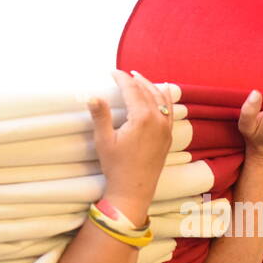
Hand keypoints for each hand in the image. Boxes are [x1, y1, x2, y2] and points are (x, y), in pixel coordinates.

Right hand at [91, 69, 175, 224]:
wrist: (133, 190)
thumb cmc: (116, 167)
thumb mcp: (104, 140)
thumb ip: (100, 116)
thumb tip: (93, 96)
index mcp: (142, 118)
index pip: (132, 90)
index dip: (122, 78)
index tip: (113, 72)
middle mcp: (158, 120)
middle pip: (147, 91)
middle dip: (135, 80)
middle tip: (124, 74)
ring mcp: (165, 129)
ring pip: (161, 99)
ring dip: (150, 86)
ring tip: (141, 78)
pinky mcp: (168, 137)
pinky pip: (170, 112)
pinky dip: (165, 99)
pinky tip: (163, 93)